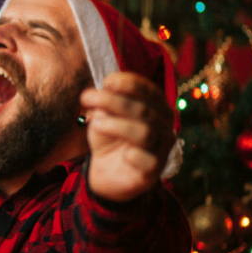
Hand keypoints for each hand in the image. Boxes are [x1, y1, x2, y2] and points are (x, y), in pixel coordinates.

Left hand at [80, 72, 174, 202]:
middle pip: (143, 110)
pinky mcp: (153, 171)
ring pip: (145, 132)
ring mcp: (161, 148)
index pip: (149, 91)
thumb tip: (105, 88)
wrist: (106, 170)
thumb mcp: (103, 115)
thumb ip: (106, 102)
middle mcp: (164, 125)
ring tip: (95, 124)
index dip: (130, 83)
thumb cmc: (108, 136)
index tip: (107, 82)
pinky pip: (148, 161)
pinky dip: (135, 156)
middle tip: (87, 98)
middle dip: (113, 101)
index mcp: (156, 106)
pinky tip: (126, 155)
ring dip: (117, 125)